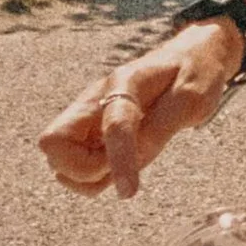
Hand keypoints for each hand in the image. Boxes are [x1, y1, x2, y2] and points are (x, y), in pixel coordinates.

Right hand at [37, 16, 241, 199]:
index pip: (113, 125)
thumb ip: (161, 127)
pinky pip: (73, 165)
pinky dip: (91, 177)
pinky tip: (118, 165)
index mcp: (125, 82)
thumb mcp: (192, 98)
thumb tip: (135, 158)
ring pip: (58, 159)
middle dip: (82, 169)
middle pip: (52, 143)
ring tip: (123, 164)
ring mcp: (89, 115)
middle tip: (120, 167)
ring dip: (87, 175)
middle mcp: (96, 98)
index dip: (118, 161)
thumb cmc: (194, 74)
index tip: (129, 192)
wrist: (190, 54)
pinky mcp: (91, 131)